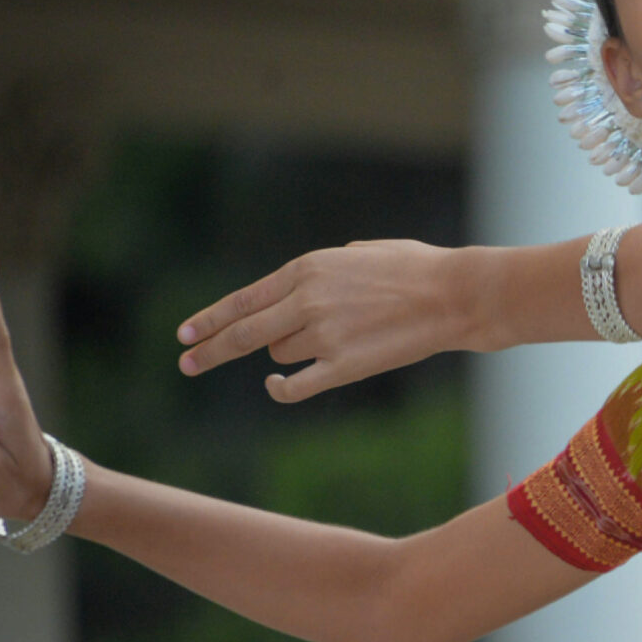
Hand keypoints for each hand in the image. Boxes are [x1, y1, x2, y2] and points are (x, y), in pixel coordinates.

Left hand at [176, 240, 474, 401]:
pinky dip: (281, 388)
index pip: (242, 300)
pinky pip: (296, 385)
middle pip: (241, 333)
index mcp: (307, 269)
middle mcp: (306, 300)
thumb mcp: (360, 252)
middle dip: (207, 349)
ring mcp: (323, 335)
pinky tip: (275, 387)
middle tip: (185, 363)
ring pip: (279, 354)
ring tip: (333, 339)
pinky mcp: (343, 365)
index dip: (209, 319)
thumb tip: (299, 289)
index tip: (186, 334)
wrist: (456, 296)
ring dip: (290, 352)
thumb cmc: (417, 269)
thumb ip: (322, 269)